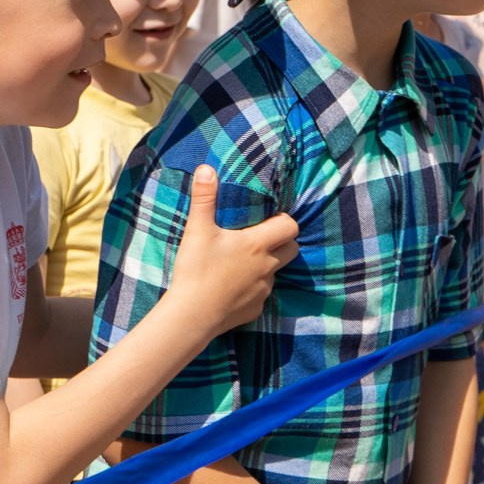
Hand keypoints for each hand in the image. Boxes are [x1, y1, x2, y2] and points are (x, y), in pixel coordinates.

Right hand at [166, 165, 297, 334]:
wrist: (192, 315)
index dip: (283, 220)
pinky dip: (251, 290)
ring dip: (265, 266)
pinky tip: (231, 289)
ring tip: (240, 264)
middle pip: (291, 250)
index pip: (290, 226)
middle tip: (258, 238)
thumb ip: (204, 198)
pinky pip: (260, 295)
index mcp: (257, 244)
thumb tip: (206, 168)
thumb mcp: (197, 230)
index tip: (267, 218)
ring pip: (275, 273)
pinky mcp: (255, 310)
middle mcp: (267, 267)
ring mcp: (263, 290)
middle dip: (281, 242)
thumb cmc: (196, 269)